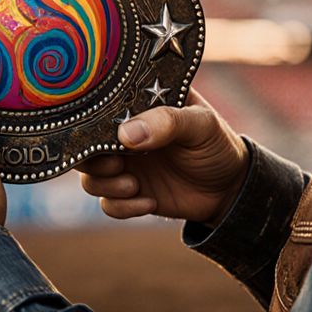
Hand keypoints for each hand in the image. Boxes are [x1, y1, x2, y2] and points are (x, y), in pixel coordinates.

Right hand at [77, 89, 248, 226]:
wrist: (229, 189)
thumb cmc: (216, 145)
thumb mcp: (201, 125)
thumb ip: (168, 122)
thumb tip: (126, 134)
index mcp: (138, 105)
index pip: (100, 105)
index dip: (93, 120)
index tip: (106, 134)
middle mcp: (124, 133)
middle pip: (83, 144)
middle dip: (90, 159)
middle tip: (115, 164)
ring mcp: (124, 164)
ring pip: (89, 177)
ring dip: (105, 185)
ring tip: (133, 186)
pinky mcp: (129, 193)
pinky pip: (107, 204)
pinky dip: (122, 207)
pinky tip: (150, 201)